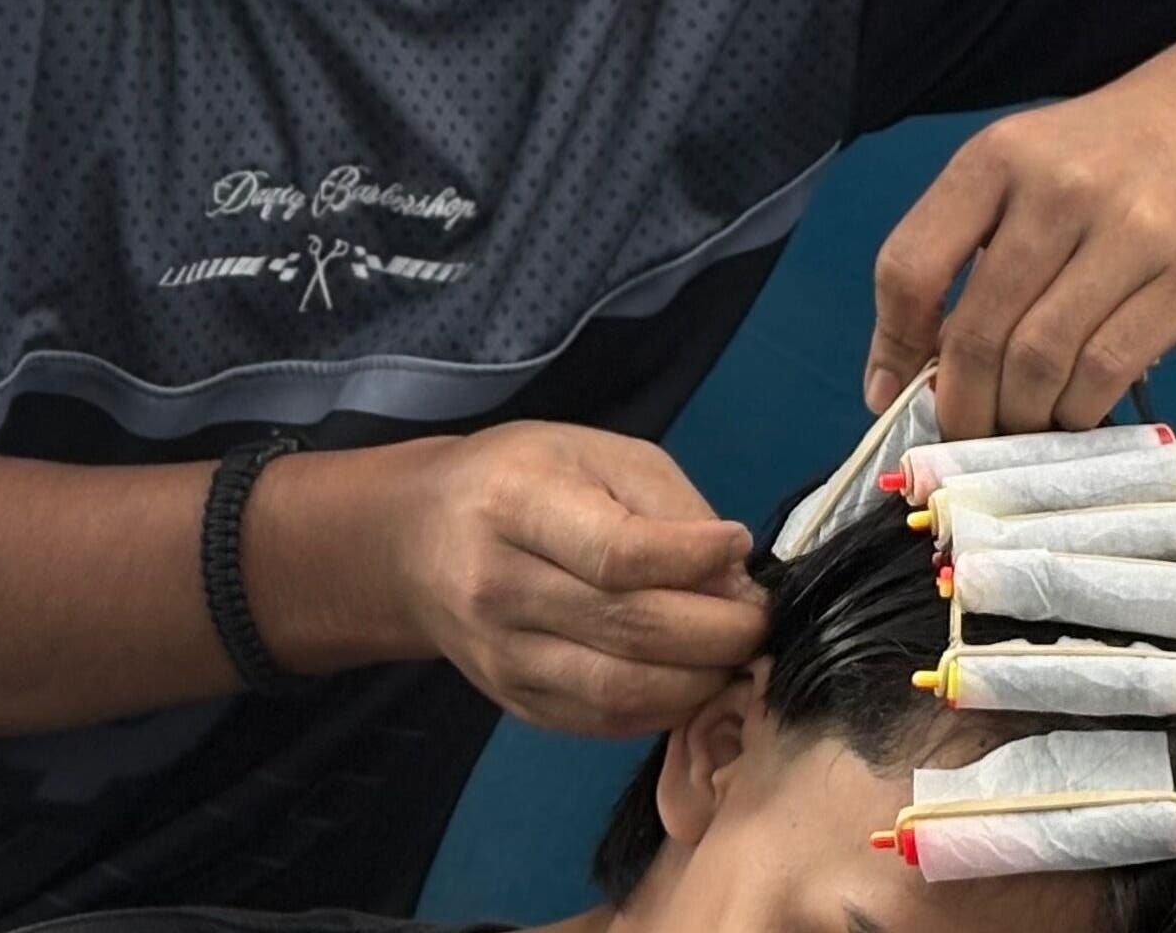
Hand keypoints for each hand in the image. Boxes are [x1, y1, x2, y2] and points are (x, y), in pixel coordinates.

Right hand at [388, 422, 764, 737]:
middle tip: (759, 617)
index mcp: (516, 507)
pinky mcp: (515, 702)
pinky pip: (606, 721)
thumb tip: (733, 576)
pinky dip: (665, 707)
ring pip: (623, 691)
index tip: (738, 545)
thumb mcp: (595, 455)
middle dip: (720, 631)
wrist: (416, 540)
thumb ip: (669, 509)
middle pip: (630, 630)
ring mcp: (502, 657)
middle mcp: (500, 588)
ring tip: (734, 652)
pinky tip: (691, 677)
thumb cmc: (520, 479)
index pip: (618, 554)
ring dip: (702, 680)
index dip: (695, 558)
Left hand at [863, 22, 1175, 436]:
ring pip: (1041, 362)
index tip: (891, 392)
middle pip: (977, 331)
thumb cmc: (1116, 149)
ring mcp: (1128, 234)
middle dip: (961, 403)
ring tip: (1020, 426)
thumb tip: (906, 368)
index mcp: (997, 159)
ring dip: (1020, 415)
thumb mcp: (1027, 165)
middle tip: (965, 433)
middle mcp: (1057, 191)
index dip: (892, 344)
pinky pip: (1107, 370)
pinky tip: (1074, 411)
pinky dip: (1078, 409)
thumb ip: (967, 247)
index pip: (910, 266)